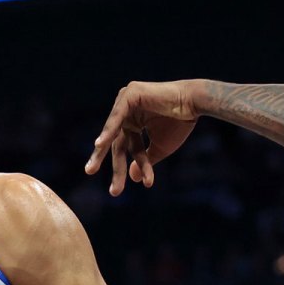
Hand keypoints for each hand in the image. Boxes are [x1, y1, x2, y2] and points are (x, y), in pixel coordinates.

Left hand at [85, 80, 200, 195]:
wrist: (194, 104)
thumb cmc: (180, 124)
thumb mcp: (160, 147)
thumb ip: (145, 161)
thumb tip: (132, 177)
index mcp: (134, 122)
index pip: (125, 147)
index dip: (123, 167)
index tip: (117, 190)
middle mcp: (127, 111)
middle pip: (115, 140)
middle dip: (102, 158)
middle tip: (89, 172)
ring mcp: (127, 100)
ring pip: (113, 130)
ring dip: (102, 148)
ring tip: (92, 166)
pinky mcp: (130, 94)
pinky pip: (117, 116)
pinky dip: (109, 130)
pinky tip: (100, 144)